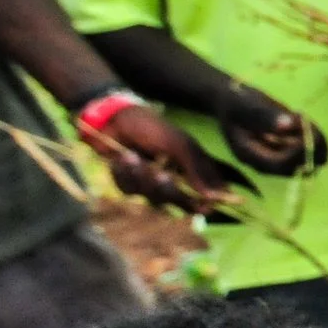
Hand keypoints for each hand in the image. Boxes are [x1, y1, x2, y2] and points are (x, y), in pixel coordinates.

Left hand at [91, 102, 223, 211]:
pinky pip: (130, 191)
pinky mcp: (131, 185)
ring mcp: (152, 184)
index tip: (205, 206)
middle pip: (182, 203)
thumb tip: (214, 196)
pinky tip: (120, 158)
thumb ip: (196, 170)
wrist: (114, 121)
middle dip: (170, 191)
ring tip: (132, 155)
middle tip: (162, 176)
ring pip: (154, 199)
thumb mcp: (178, 145)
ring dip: (141, 177)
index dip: (209, 203)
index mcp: (192, 168)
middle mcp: (175, 179)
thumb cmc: (151, 129)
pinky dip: (123, 174)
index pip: (209, 193)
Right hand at [216, 84, 317, 176]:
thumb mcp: (246, 104)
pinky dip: (312, 135)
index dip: (298, 150)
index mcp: (250, 156)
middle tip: (302, 117)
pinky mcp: (287, 153)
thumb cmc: (236, 101)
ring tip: (297, 115)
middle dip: (310, 144)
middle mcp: (265, 164)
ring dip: (313, 138)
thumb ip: (265, 115)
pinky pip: (310, 151)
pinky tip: (299, 117)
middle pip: (299, 168)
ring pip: (310, 160)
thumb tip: (287, 125)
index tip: (302, 125)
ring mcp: (278, 160)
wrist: (233, 101)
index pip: (281, 165)